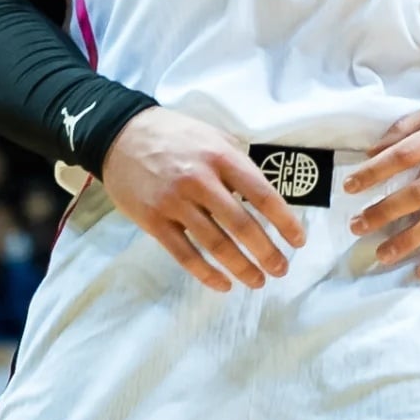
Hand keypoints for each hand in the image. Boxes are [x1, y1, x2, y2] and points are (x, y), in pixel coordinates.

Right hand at [100, 107, 304, 290]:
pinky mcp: (154, 222)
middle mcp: (200, 181)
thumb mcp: (212, 135)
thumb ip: (237, 162)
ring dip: (241, 267)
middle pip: (242, 225)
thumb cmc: (175, 135)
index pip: (262, 194)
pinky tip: (223, 284)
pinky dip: (206, 274)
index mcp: (221, 157)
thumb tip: (264, 193)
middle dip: (267, 252)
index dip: (284, 221)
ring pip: (216, 244)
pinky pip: (185, 255)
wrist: (121, 136)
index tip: (298, 240)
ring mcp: (175, 203)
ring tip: (258, 280)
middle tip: (282, 268)